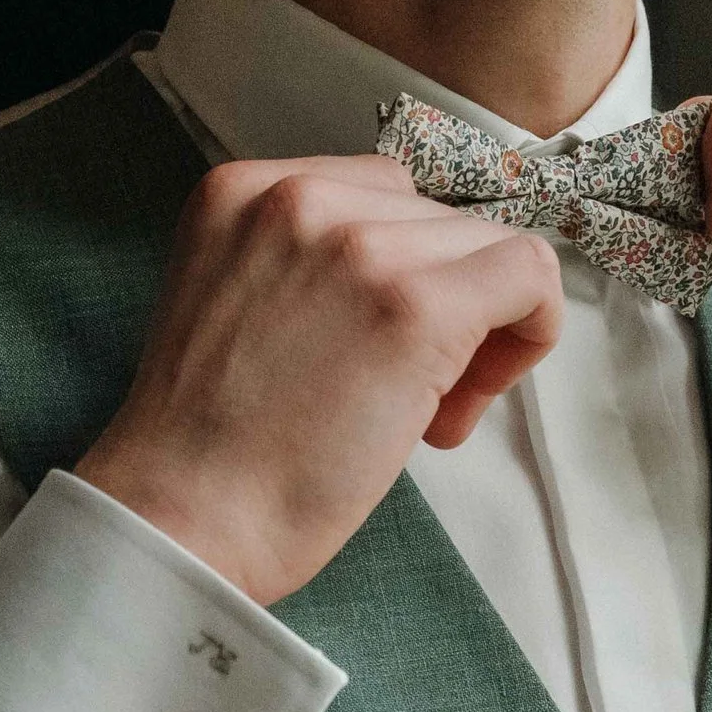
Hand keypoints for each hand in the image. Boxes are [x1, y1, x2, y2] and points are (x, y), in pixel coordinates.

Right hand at [75, 158, 564, 603]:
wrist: (181, 520)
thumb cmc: (208, 449)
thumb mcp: (240, 305)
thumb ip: (310, 267)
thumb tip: (422, 274)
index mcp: (241, 191)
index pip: (379, 193)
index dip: (401, 269)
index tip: (381, 344)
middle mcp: (296, 198)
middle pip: (435, 219)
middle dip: (442, 304)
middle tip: (408, 400)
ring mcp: (358, 245)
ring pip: (487, 248)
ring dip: (479, 333)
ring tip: (425, 416)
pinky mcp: (415, 305)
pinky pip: (528, 276)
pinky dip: (530, 331)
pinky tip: (471, 400)